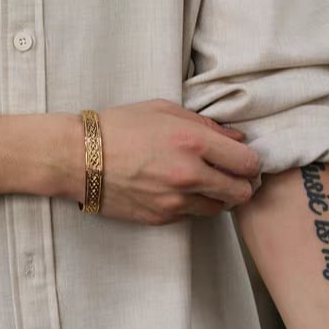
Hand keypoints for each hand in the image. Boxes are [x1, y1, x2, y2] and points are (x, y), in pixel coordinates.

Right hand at [93, 98, 259, 224]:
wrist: (77, 157)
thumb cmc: (118, 127)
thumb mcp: (162, 110)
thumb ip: (204, 123)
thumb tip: (236, 138)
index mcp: (192, 141)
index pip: (248, 162)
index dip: (251, 161)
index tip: (243, 158)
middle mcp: (189, 174)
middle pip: (242, 192)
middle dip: (242, 183)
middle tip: (230, 174)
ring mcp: (175, 200)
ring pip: (220, 207)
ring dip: (218, 196)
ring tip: (201, 181)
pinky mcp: (161, 218)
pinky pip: (192, 215)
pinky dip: (192, 204)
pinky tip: (176, 188)